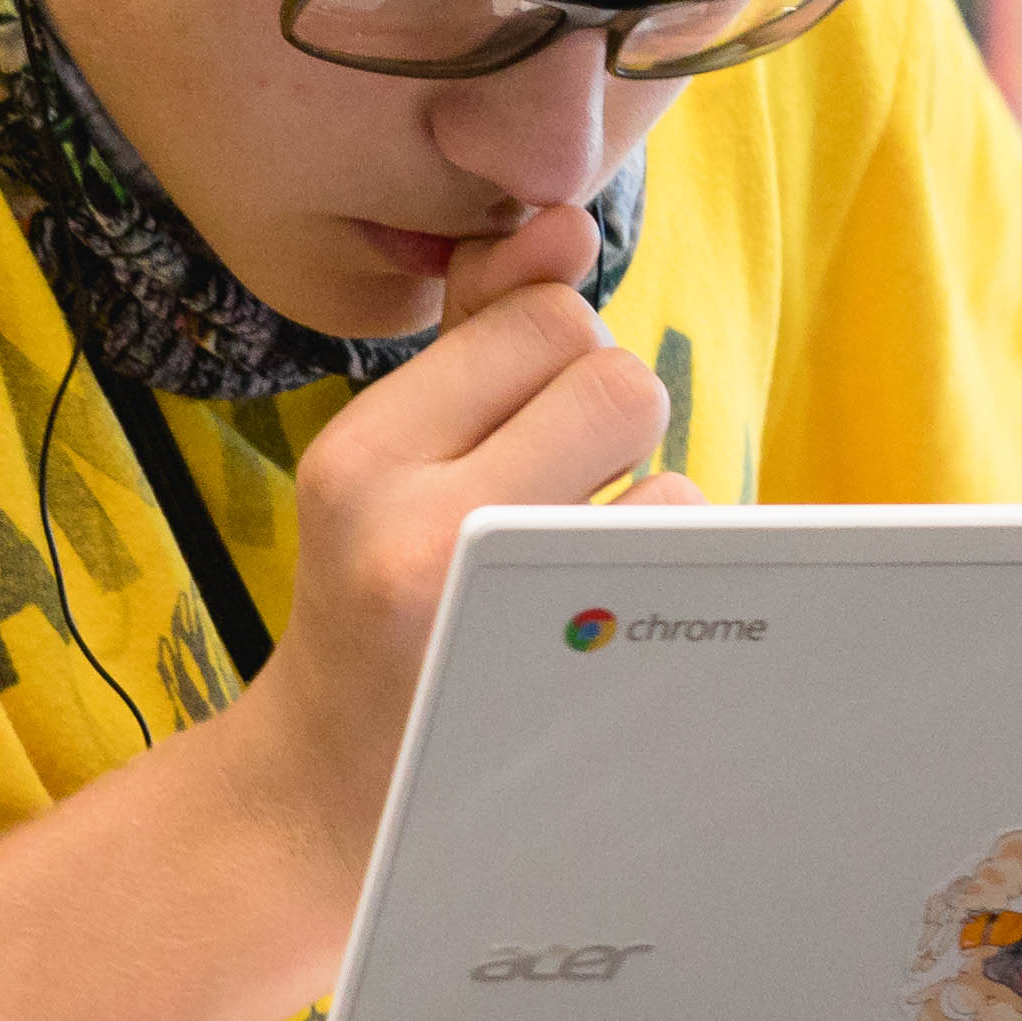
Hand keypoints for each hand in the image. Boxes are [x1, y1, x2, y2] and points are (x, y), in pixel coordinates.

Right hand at [219, 205, 701, 836]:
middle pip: (617, 378)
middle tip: (546, 491)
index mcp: (360, 456)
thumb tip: (561, 226)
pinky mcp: (583, 684)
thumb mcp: (384, 459)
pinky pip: (690, 570)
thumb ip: (470, 334)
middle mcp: (418, 532)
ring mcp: (511, 621)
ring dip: (639, 510)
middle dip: (607, 422)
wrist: (331, 794)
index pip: (541, 320)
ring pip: (669, 476)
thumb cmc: (374, 597)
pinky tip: (597, 627)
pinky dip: (666, 582)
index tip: (510, 428)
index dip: (554, 360)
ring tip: (560, 576)